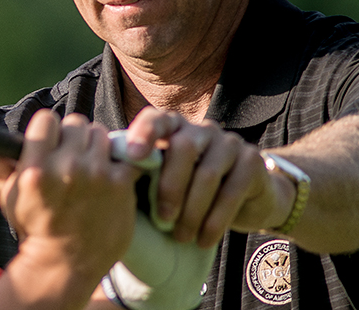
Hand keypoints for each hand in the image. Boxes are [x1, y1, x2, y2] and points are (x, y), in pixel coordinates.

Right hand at [0, 110, 141, 275]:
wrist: (66, 262)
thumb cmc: (34, 225)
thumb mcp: (10, 193)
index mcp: (35, 169)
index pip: (47, 119)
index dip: (49, 131)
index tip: (50, 144)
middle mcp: (65, 169)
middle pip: (76, 123)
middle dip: (73, 138)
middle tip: (71, 158)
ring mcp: (95, 175)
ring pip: (100, 134)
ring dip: (96, 148)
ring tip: (89, 169)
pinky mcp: (120, 184)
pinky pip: (124, 154)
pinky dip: (118, 164)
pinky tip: (108, 180)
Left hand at [123, 107, 285, 246]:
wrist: (244, 202)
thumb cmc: (190, 194)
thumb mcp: (163, 183)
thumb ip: (140, 177)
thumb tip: (106, 182)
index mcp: (174, 129)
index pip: (157, 119)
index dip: (144, 133)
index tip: (132, 155)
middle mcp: (202, 130)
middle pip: (183, 148)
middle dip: (169, 187)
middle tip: (162, 221)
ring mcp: (229, 142)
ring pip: (207, 173)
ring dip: (192, 211)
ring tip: (181, 238)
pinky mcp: (252, 161)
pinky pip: (231, 192)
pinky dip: (215, 220)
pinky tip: (204, 240)